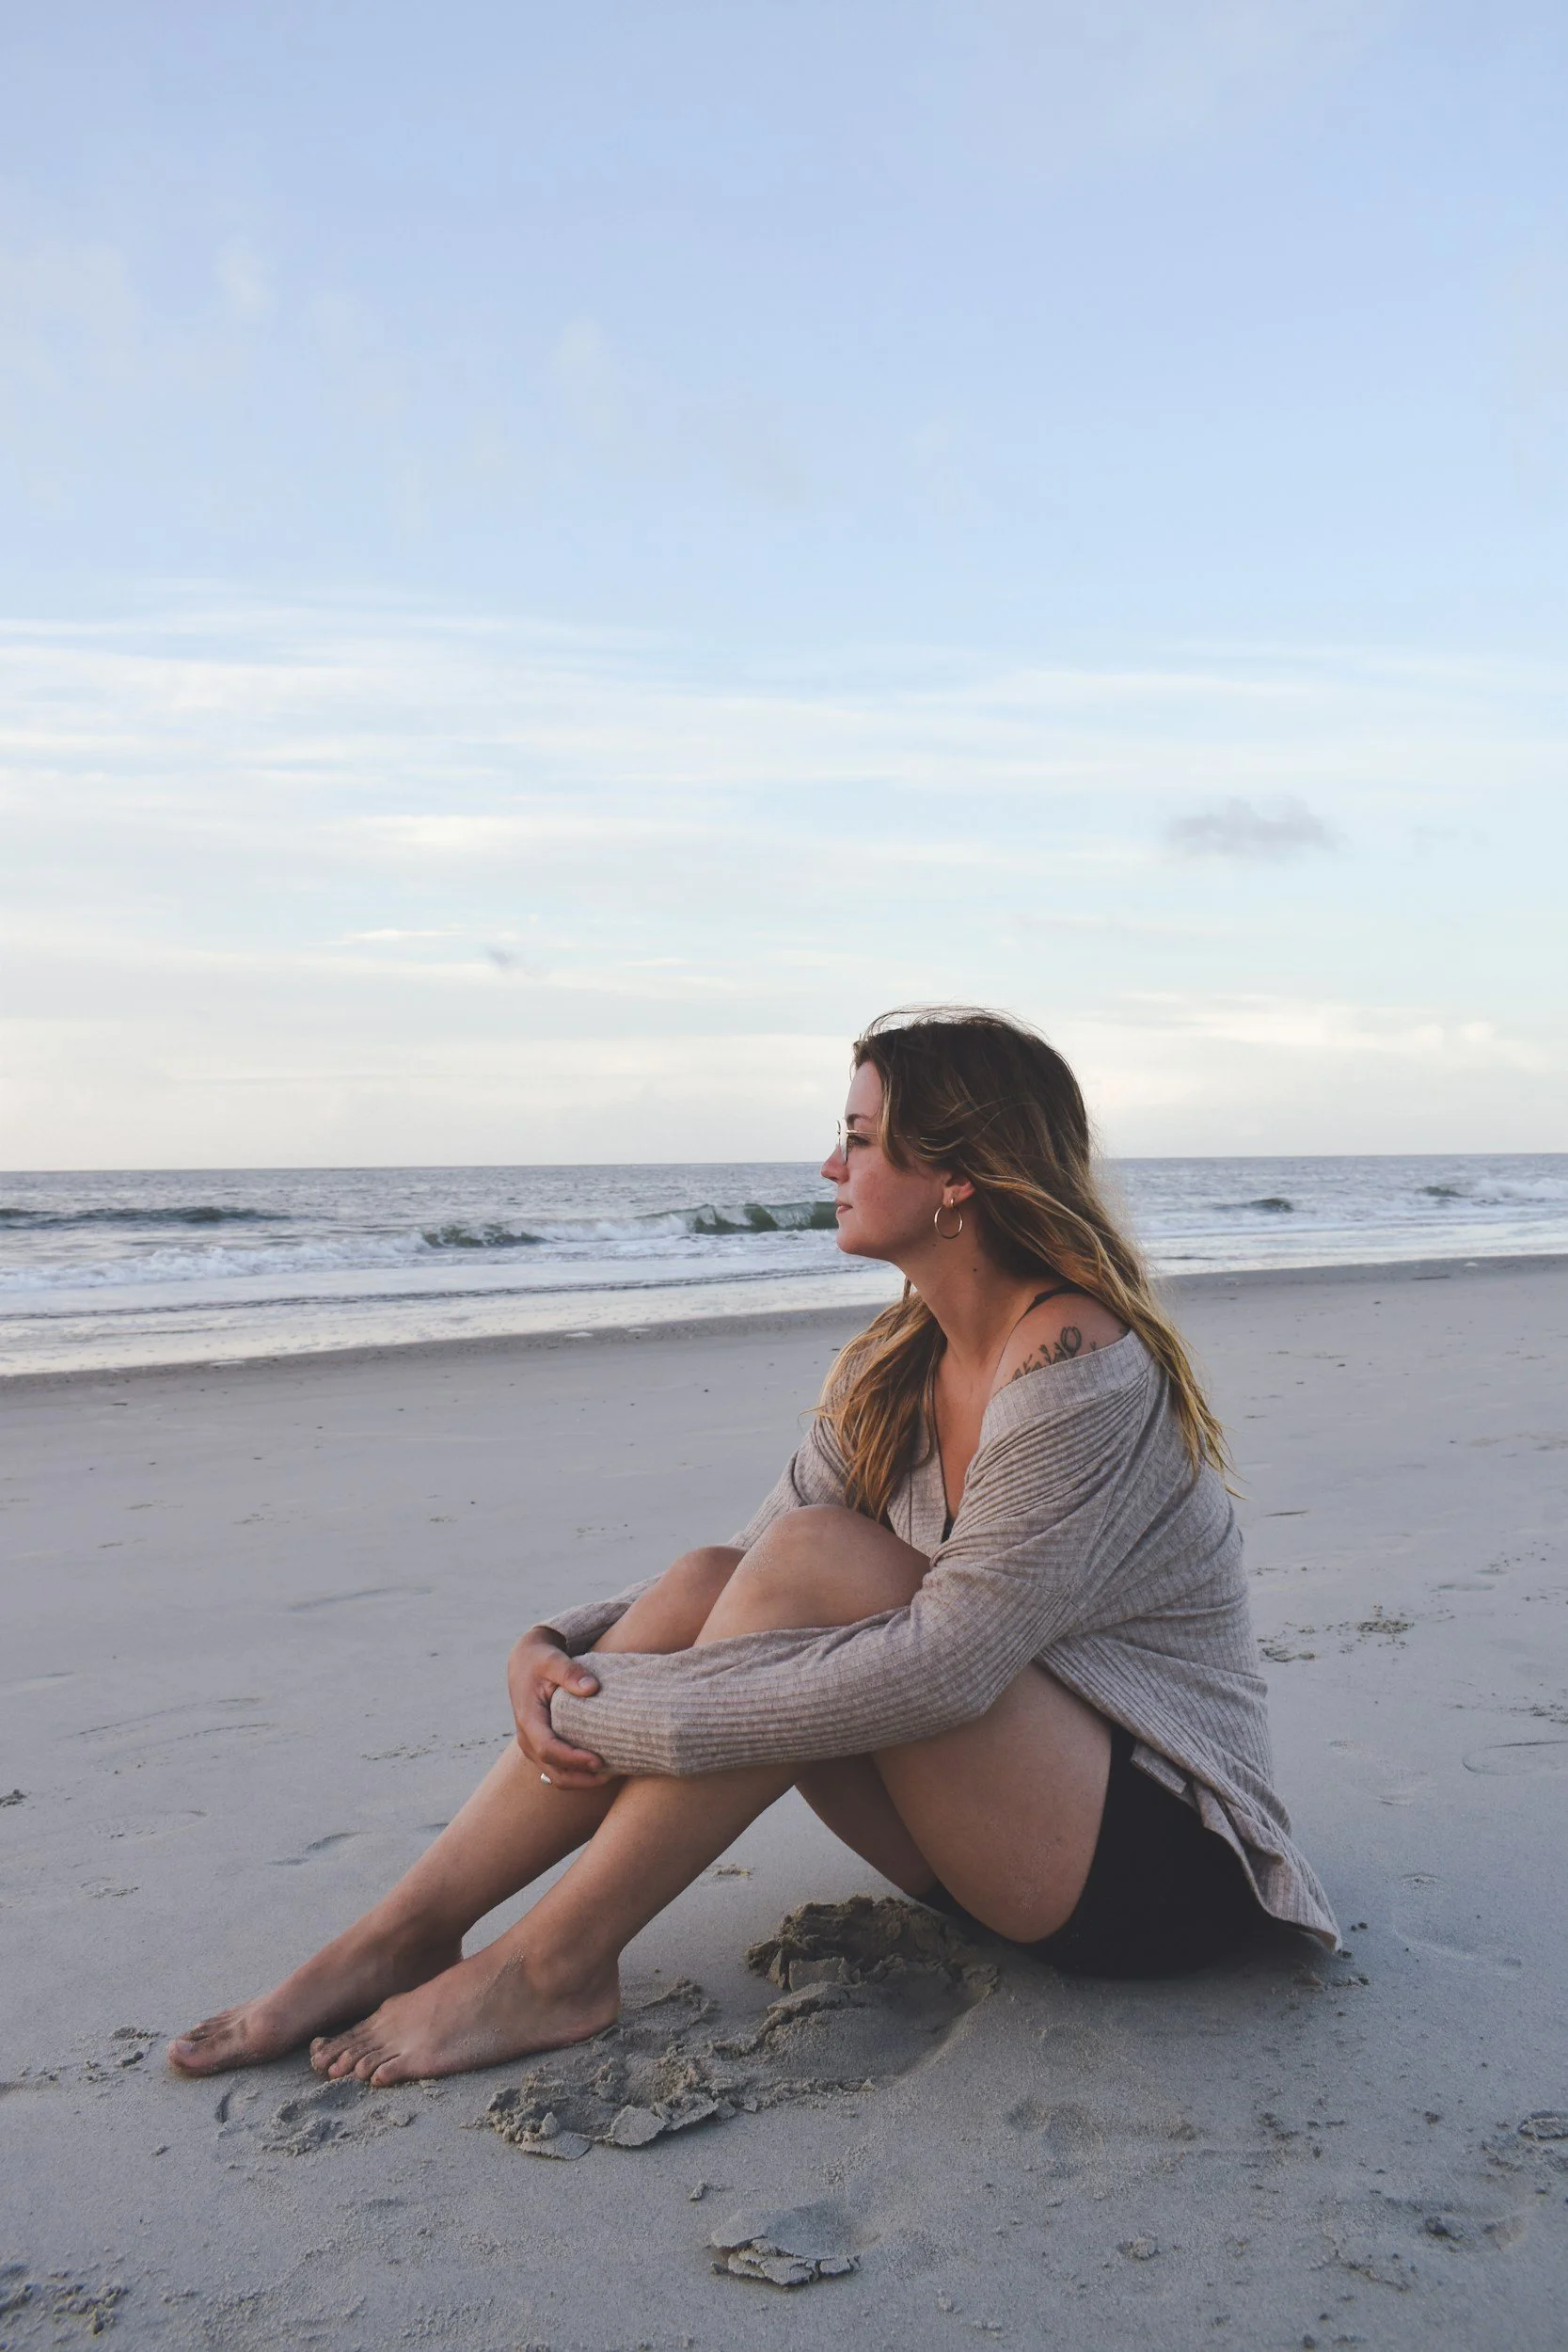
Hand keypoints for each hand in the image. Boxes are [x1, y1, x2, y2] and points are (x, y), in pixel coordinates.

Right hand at [508, 1628, 610, 1789]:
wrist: (525, 1663)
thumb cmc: (541, 1660)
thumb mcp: (553, 1660)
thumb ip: (570, 1672)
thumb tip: (592, 1688)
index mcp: (528, 1719)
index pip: (548, 1748)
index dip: (573, 1758)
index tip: (598, 1760)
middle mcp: (527, 1739)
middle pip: (554, 1771)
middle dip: (583, 1778)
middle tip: (613, 1773)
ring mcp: (533, 1746)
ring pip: (556, 1776)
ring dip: (583, 1780)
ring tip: (612, 1773)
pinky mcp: (542, 1747)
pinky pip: (559, 1770)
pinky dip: (579, 1774)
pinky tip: (602, 1767)